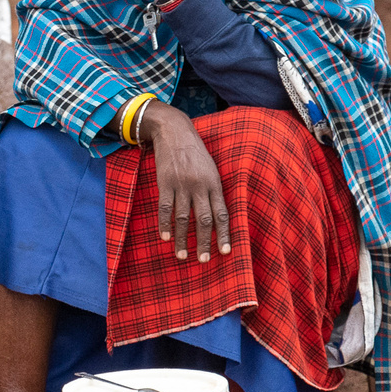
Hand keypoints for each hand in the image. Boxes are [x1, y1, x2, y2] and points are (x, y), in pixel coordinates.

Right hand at [140, 102, 229, 260]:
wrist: (174, 131)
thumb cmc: (195, 152)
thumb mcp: (211, 168)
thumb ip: (213, 190)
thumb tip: (217, 217)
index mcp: (214, 183)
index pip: (221, 214)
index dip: (224, 234)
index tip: (226, 252)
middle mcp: (199, 186)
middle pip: (203, 220)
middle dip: (204, 242)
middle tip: (203, 260)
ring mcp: (181, 184)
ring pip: (183, 217)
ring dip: (183, 239)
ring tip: (182, 255)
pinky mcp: (165, 182)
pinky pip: (165, 207)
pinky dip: (164, 224)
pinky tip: (165, 237)